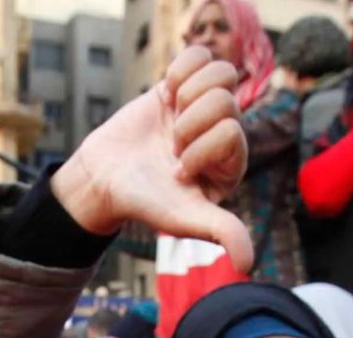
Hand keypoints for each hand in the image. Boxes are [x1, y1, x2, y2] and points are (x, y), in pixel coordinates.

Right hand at [53, 46, 250, 269]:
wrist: (104, 179)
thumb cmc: (146, 202)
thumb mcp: (186, 218)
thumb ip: (222, 231)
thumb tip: (248, 266)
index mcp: (233, 163)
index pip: (230, 132)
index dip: (197, 150)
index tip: (177, 172)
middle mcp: (225, 132)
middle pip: (225, 99)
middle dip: (188, 124)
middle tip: (171, 147)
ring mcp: (204, 106)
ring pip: (220, 71)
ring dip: (186, 94)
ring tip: (171, 118)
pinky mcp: (183, 85)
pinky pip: (199, 54)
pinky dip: (180, 69)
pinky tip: (166, 95)